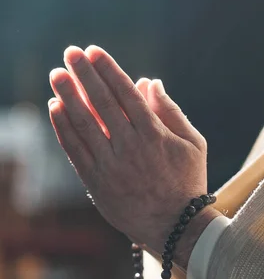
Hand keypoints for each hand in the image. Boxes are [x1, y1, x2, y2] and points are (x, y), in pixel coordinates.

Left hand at [48, 45, 208, 254]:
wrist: (175, 226)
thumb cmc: (187, 182)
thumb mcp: (193, 144)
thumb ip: (170, 111)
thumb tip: (149, 82)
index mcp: (154, 134)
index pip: (125, 93)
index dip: (108, 70)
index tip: (94, 51)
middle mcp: (129, 147)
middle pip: (101, 102)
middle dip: (84, 74)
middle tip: (71, 52)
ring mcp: (110, 165)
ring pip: (84, 124)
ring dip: (67, 96)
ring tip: (56, 74)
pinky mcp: (96, 182)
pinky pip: (75, 150)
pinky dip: (63, 128)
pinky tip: (55, 108)